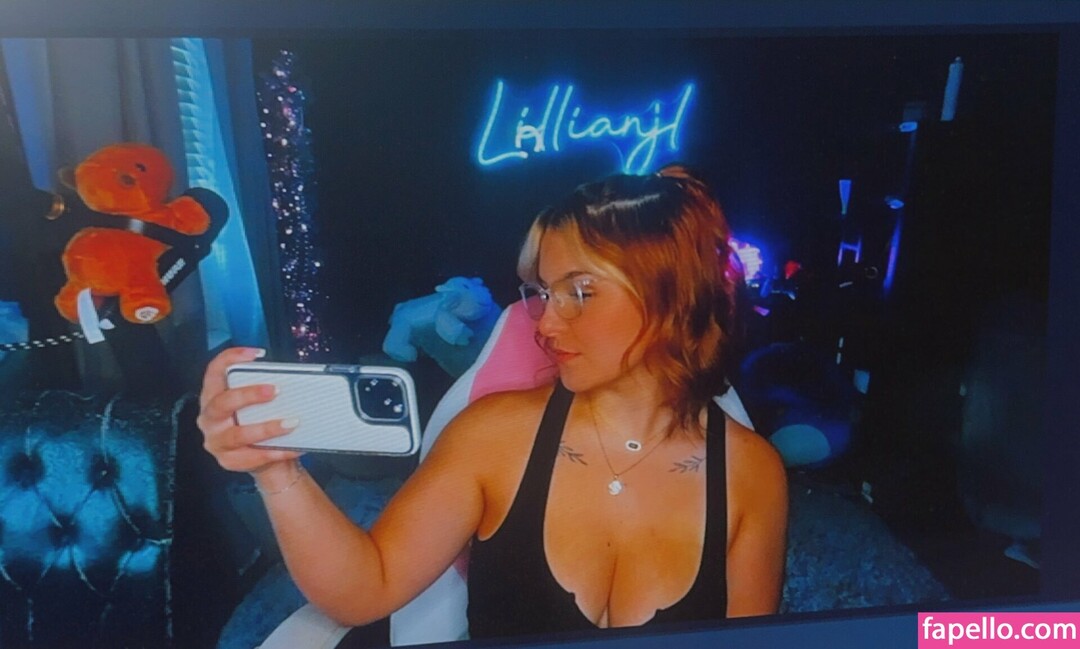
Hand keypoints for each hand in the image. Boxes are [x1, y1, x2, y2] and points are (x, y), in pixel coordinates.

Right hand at [197, 347, 302, 480]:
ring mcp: (216, 442)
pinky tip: (294, 447)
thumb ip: (261, 391)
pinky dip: (277, 451)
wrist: (264, 461)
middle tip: (275, 390)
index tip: (257, 354)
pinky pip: (254, 457)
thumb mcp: (254, 404)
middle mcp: (209, 419)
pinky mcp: (229, 461)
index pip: (213, 372)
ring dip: (267, 428)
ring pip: (238, 435)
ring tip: (291, 423)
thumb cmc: (258, 423)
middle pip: (222, 403)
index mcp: (212, 398)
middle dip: (248, 395)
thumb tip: (290, 378)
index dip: (230, 359)